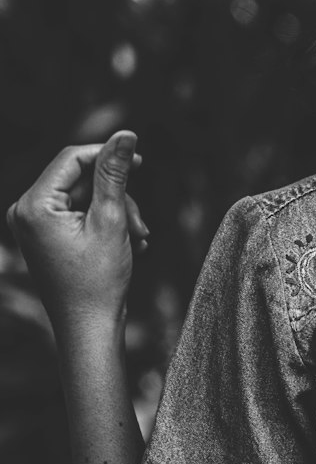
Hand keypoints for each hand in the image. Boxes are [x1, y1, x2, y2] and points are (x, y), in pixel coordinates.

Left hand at [6, 131, 147, 331]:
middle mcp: (26, 212)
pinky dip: (105, 224)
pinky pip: (79, 215)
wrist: (89, 329)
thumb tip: (125, 134)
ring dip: (116, 213)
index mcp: (34, 206)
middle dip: (116, 197)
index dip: (107, 156)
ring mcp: (34, 226)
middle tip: (141, 225)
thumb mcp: (111, 221)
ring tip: (138, 239)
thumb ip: (115, 174)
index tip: (140, 161)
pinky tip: (127, 245)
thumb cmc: (98, 281)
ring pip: (84, 198)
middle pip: (79, 180)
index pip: (72, 159)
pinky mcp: (46, 237)